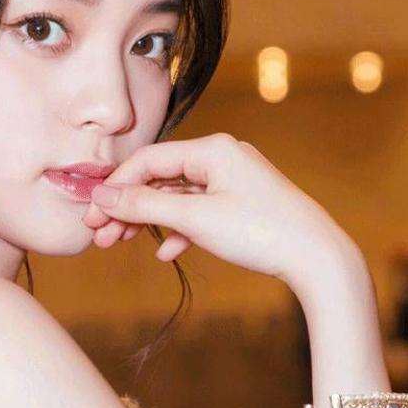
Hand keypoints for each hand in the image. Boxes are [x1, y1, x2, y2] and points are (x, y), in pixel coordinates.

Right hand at [82, 132, 351, 290]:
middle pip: (160, 178)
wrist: (316, 257)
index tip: (91, 213)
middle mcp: (222, 158)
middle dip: (127, 207)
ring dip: (148, 220)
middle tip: (98, 234)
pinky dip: (179, 230)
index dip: (115, 186)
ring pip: (177, 198)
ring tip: (120, 244)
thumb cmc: (260, 231)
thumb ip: (145, 205)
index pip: (148, 159)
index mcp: (212, 150)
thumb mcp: (195, 218)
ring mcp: (233, 182)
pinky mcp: (242, 205)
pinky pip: (199, 212)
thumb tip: (103, 196)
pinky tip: (166, 253)